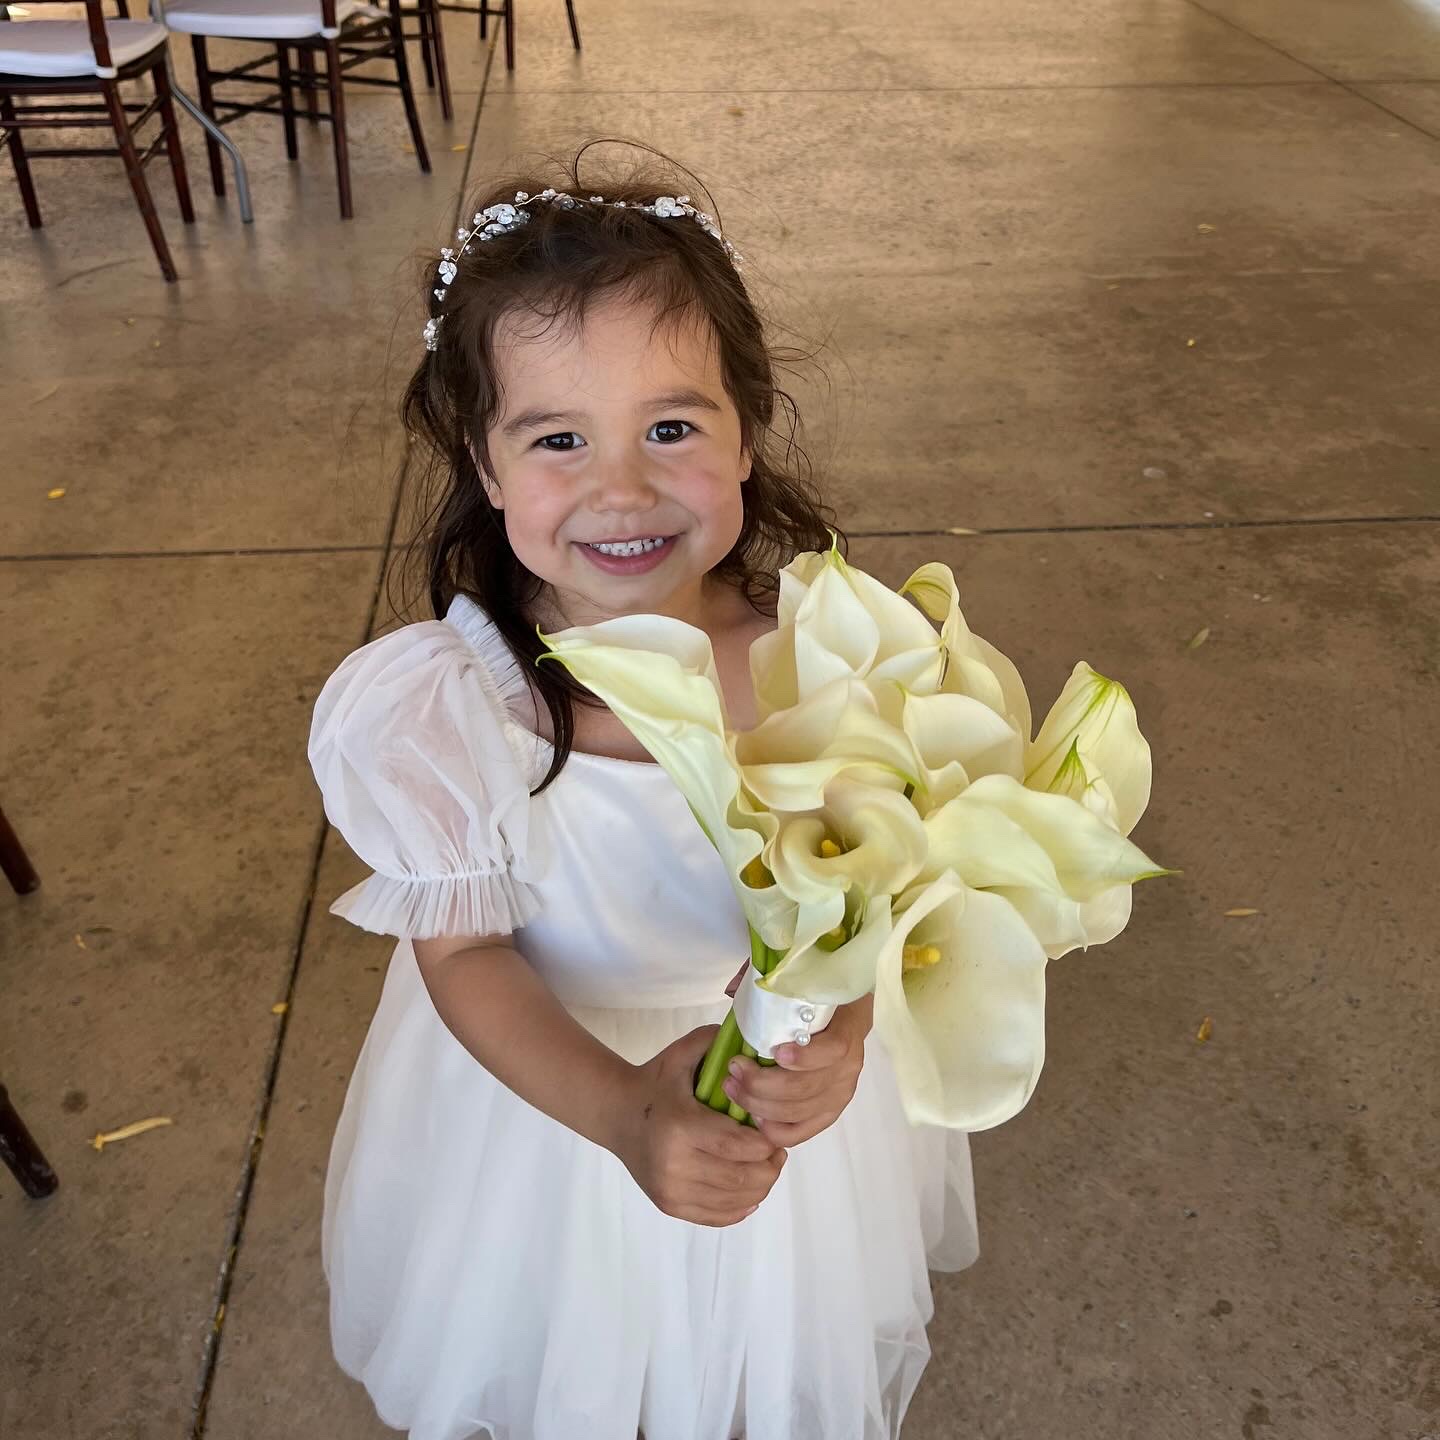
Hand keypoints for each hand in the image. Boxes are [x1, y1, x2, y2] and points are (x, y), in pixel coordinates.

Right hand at [610, 1025, 787, 1227]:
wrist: (617, 1114)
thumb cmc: (656, 1083)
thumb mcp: (681, 1054)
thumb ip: (714, 1041)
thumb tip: (752, 1037)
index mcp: (680, 1126)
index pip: (739, 1146)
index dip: (767, 1143)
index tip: (774, 1128)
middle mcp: (674, 1164)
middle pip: (742, 1178)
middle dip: (770, 1166)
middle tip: (777, 1150)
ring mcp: (670, 1190)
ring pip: (735, 1201)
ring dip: (760, 1186)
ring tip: (765, 1165)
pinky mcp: (669, 1205)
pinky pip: (718, 1216)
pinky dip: (741, 1205)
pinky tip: (747, 1187)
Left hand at [721, 995, 872, 1147]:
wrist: (844, 1014)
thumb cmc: (814, 996)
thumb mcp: (795, 979)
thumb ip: (765, 980)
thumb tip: (731, 990)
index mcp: (846, 1028)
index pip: (834, 1050)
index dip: (805, 1057)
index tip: (774, 1052)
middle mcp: (850, 1065)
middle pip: (807, 1088)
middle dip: (763, 1084)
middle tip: (734, 1070)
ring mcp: (841, 1092)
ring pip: (801, 1112)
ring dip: (762, 1105)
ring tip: (733, 1089)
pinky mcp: (830, 1111)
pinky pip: (804, 1131)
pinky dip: (777, 1130)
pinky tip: (755, 1117)